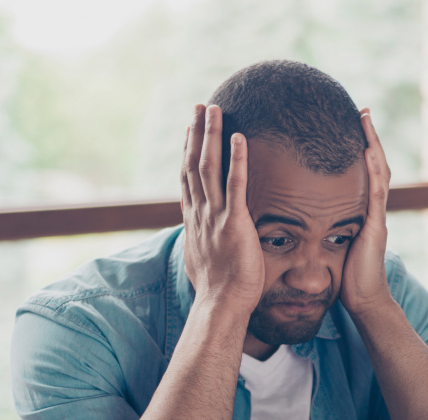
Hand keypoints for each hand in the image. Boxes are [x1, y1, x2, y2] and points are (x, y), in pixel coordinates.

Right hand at [180, 104, 263, 314]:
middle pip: (193, 164)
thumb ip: (201, 240)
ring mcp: (214, 217)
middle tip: (201, 106)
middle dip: (197, 133)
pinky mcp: (234, 224)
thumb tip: (196, 234)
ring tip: (216, 110)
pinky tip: (240, 138)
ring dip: (212, 136)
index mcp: (193, 220)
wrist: (221, 305)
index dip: (188, 150)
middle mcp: (199, 213)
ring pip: (208, 168)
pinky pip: (235, 186)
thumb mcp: (202, 259)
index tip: (191, 128)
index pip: (187, 177)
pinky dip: (236, 160)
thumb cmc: (217, 288)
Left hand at [339, 110, 394, 317]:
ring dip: (373, 145)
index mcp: (362, 212)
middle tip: (363, 112)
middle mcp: (372, 210)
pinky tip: (367, 151)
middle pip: (374, 166)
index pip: (362, 174)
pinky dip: (373, 170)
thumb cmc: (345, 278)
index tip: (349, 127)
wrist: (362, 300)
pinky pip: (376, 193)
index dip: (358, 150)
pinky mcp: (375, 226)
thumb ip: (324, 227)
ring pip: (379, 172)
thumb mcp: (331, 244)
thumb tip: (301, 217)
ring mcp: (376, 216)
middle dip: (369, 138)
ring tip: (366, 120)